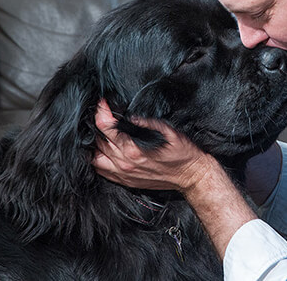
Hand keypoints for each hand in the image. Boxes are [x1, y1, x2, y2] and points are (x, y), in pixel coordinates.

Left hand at [92, 99, 215, 191]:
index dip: (102, 113)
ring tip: (101, 133)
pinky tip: (103, 151)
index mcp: (134, 150)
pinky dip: (98, 160)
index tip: (102, 104)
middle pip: (98, 141)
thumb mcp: (169, 131)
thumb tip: (130, 116)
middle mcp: (126, 164)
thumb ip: (147, 122)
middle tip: (103, 115)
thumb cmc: (183, 153)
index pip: (106, 128)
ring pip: (95, 158)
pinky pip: (102, 172)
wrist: (191, 175)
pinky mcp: (126, 181)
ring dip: (95, 144)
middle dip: (98, 125)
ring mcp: (125, 174)